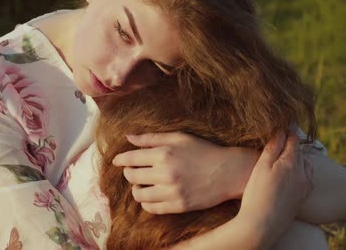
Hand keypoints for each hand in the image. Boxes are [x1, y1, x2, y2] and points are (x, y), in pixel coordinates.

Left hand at [112, 132, 258, 213]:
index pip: (131, 158)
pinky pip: (152, 208)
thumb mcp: (178, 138)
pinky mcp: (179, 206)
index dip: (120, 159)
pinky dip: (147, 203)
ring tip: (142, 185)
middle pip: (131, 177)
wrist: (228, 171)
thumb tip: (128, 137)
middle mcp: (166, 173)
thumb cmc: (203, 151)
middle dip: (128, 173)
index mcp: (164, 154)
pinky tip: (152, 195)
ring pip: (139, 195)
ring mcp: (172, 192)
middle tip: (133, 171)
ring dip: (136, 189)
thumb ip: (151, 138)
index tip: (117, 161)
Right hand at [238, 131, 313, 247]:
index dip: (287, 130)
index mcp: (291, 162)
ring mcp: (304, 187)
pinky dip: (301, 171)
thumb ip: (272, 147)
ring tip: (288, 155)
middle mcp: (302, 173)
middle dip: (293, 143)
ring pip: (306, 165)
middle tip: (284, 136)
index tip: (283, 123)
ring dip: (298, 158)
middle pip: (300, 152)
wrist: (262, 225)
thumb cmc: (257, 194)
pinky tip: (293, 174)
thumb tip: (281, 129)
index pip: (293, 139)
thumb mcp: (261, 167)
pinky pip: (307, 179)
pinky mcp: (302, 198)